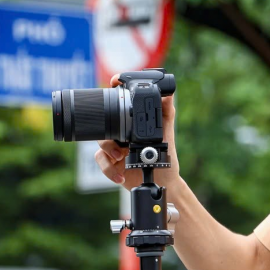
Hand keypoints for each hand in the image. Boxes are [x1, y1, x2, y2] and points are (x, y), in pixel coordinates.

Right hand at [94, 74, 180, 190]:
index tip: (112, 87)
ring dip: (107, 149)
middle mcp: (122, 135)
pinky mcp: (112, 164)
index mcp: (133, 126)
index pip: (119, 110)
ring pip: (100, 143)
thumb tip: (168, 94)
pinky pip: (102, 162)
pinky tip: (121, 176)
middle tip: (119, 141)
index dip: (113, 100)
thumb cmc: (165, 156)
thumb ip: (166, 114)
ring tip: (119, 157)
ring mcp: (115, 149)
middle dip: (107, 131)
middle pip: (105, 126)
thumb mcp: (167, 133)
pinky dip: (109, 170)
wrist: (163, 181)